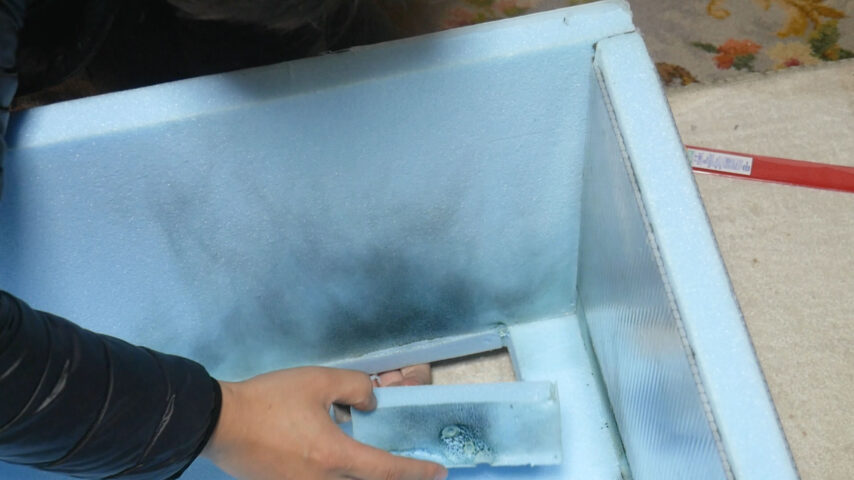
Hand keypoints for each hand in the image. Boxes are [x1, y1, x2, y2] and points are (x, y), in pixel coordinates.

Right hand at [203, 367, 447, 479]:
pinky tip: (338, 455)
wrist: (218, 422)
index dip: (416, 472)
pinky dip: (340, 473)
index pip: (386, 471)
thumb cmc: (270, 400)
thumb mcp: (318, 381)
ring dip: (363, 473)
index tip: (439, 473)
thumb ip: (355, 387)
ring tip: (374, 458)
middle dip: (392, 476)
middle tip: (412, 467)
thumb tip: (372, 402)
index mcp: (335, 457)